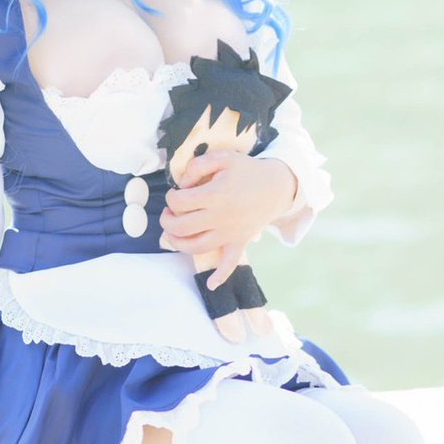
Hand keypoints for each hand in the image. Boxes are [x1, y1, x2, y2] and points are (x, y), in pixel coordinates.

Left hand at [159, 151, 298, 287]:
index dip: (171, 197)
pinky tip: (210, 285)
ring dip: (177, 243)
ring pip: (195, 248)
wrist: (277, 187)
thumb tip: (182, 184)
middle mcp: (220, 218)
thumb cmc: (247, 170)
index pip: (178, 202)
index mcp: (215, 195)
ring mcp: (230, 234)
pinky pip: (230, 264)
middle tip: (169, 212)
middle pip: (180, 228)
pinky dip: (220, 276)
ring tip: (172, 232)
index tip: (176, 192)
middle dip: (167, 220)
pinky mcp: (239, 242)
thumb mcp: (223, 158)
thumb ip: (197, 166)